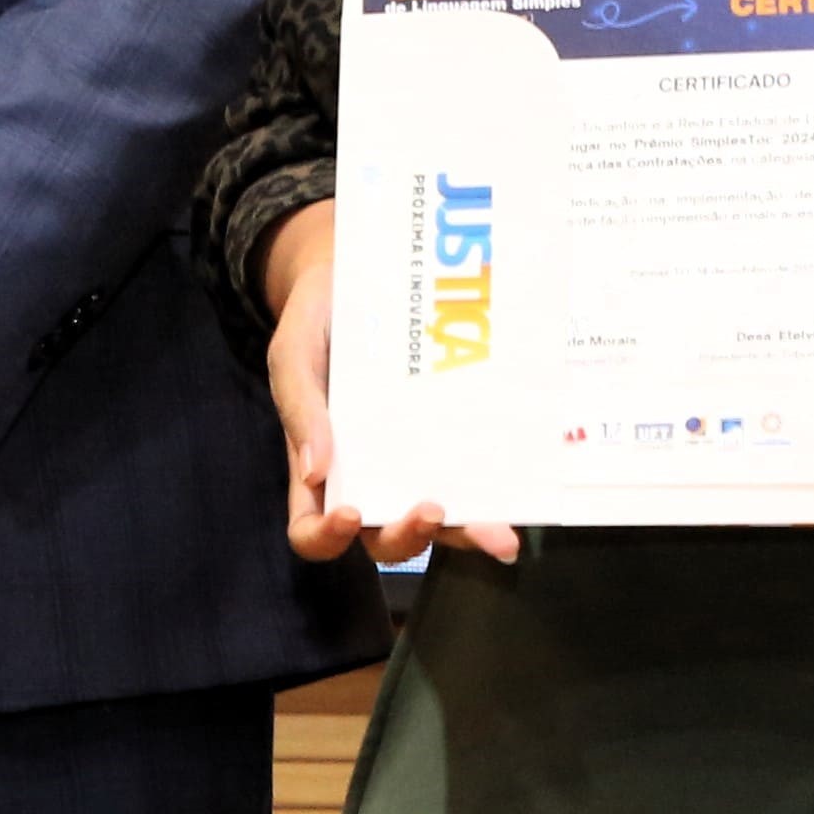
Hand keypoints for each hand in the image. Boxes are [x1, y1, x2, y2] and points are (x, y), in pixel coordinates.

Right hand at [257, 201, 517, 570]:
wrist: (355, 275)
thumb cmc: (316, 321)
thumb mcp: (293, 354)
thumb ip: (300, 407)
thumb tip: (317, 472)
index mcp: (318, 469)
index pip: (312, 531)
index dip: (327, 536)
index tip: (348, 512)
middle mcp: (368, 478)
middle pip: (382, 538)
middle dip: (407, 537)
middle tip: (430, 508)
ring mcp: (412, 461)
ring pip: (438, 522)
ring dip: (466, 532)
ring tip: (499, 534)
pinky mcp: (451, 437)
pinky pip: (472, 476)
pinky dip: (495, 491)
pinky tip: (520, 491)